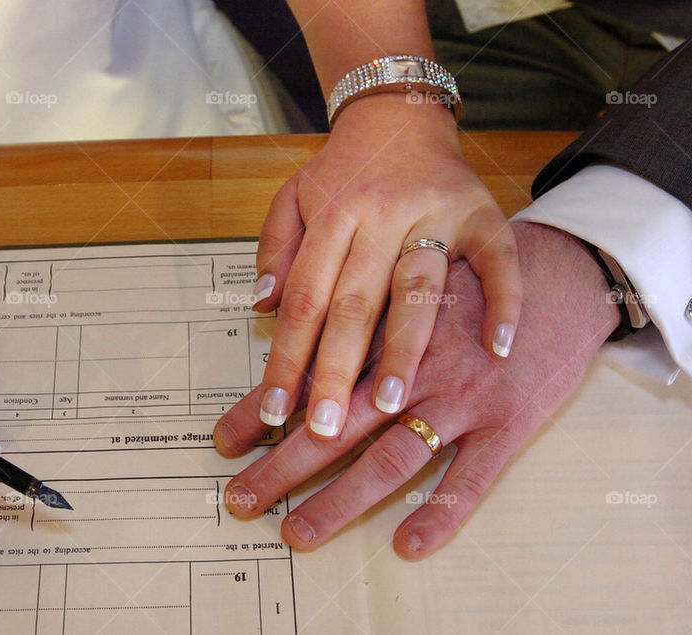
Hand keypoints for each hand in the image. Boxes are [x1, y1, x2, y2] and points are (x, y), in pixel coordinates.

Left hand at [215, 223, 619, 556]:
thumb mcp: (408, 278)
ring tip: (296, 531)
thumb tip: (282, 317)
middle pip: (338, 424)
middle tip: (240, 499)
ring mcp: (461, 399)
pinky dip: (441, 512)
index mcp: (384, 332)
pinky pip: (473, 477)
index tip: (223, 441)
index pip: (312, 377)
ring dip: (341, 499)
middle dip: (283, 466)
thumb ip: (356, 308)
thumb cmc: (473, 281)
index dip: (265, 409)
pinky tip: (408, 544)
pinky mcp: (508, 423)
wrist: (561, 276)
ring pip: (393, 457)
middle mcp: (414, 369)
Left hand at [252, 94, 520, 444]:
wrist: (401, 113)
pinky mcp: (483, 215)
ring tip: (391, 403)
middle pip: (354, 303)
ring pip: (418, 288)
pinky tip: (499, 349)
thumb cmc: (342, 169)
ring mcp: (437, 215)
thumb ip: (274, 249)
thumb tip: (261, 305)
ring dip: (404, 347)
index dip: (287, 356)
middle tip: (324, 430)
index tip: (275, 411)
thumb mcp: (292, 196)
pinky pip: (498, 261)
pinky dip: (503, 301)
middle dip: (336, 370)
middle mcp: (382, 216)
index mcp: (333, 214)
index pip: (305, 297)